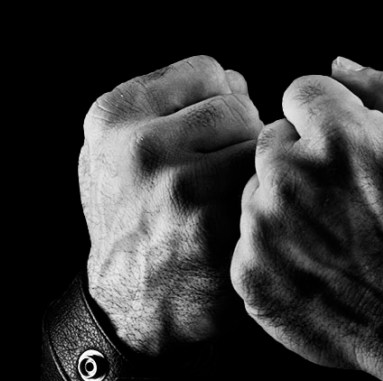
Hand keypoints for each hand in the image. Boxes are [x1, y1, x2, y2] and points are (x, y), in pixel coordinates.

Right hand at [80, 55, 263, 357]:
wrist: (135, 306)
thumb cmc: (137, 222)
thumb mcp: (116, 154)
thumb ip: (165, 105)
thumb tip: (236, 80)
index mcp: (113, 118)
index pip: (208, 72)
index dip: (223, 102)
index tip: (214, 136)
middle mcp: (142, 147)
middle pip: (240, 106)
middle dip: (243, 139)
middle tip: (227, 174)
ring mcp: (182, 186)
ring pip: (260, 145)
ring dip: (259, 169)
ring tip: (235, 197)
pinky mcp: (218, 225)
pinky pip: (269, 186)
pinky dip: (270, 200)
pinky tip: (250, 220)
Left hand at [230, 57, 382, 380]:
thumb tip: (340, 62)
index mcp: (337, 132)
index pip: (300, 94)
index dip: (328, 122)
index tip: (348, 154)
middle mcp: (291, 172)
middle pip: (272, 141)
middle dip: (301, 161)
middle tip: (340, 200)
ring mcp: (264, 225)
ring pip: (256, 190)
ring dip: (284, 205)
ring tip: (330, 237)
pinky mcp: (249, 270)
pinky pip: (246, 240)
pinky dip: (273, 251)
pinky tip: (313, 264)